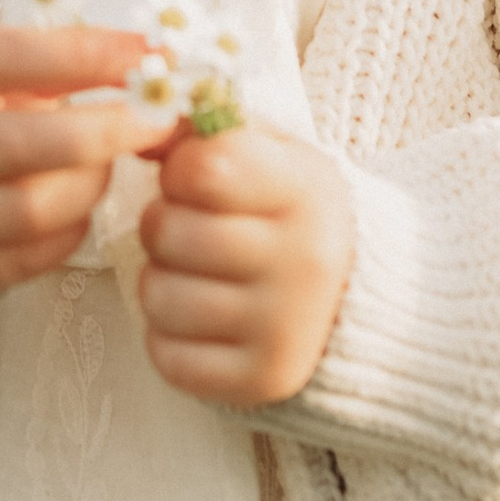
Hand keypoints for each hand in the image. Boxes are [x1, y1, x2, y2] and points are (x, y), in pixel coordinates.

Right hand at [0, 27, 169, 296]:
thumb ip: (49, 66)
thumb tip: (149, 60)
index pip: (3, 56)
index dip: (81, 53)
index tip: (145, 53)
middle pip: (22, 145)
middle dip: (106, 131)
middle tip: (158, 120)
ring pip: (29, 211)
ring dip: (88, 186)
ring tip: (104, 165)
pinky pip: (24, 260)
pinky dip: (68, 232)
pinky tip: (76, 207)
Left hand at [138, 122, 356, 406]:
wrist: (363, 291)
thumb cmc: (292, 209)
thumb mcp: (270, 153)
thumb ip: (205, 131)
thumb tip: (136, 121)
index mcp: (305, 190)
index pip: (201, 167)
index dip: (180, 169)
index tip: (196, 179)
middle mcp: (304, 260)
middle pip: (167, 231)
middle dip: (163, 225)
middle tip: (192, 230)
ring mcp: (286, 325)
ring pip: (158, 296)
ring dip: (161, 282)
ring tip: (195, 274)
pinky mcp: (264, 379)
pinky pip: (168, 358)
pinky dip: (169, 338)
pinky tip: (202, 320)